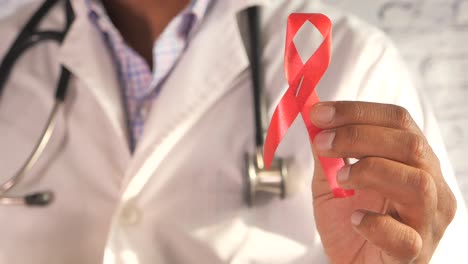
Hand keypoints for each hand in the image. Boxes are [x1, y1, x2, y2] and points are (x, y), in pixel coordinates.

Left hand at [309, 101, 456, 263]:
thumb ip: (327, 153)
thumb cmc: (350, 223)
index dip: (358, 111)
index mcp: (412, 162)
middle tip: (323, 142)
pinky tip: (355, 219)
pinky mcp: (416, 253)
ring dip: (370, 171)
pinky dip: (375, 224)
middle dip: (359, 136)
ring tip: (340, 180)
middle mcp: (430, 187)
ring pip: (417, 183)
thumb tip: (314, 120)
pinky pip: (405, 237)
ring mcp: (428, 221)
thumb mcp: (331, 181)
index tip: (319, 112)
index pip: (398, 122)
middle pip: (410, 145)